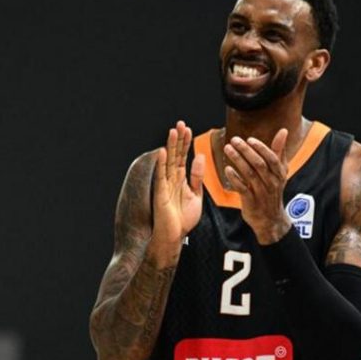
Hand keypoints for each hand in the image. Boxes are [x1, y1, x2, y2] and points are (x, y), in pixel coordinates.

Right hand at [150, 121, 204, 257]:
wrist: (175, 236)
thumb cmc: (184, 219)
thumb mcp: (196, 195)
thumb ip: (197, 177)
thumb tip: (200, 156)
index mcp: (181, 179)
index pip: (183, 156)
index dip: (186, 143)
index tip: (188, 129)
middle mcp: (172, 179)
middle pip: (175, 155)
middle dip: (179, 139)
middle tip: (181, 123)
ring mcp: (165, 185)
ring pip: (168, 161)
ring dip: (170, 146)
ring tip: (173, 131)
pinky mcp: (160, 193)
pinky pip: (161, 176)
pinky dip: (161, 163)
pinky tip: (163, 151)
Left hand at [223, 129, 291, 243]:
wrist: (270, 219)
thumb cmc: (273, 191)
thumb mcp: (280, 172)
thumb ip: (280, 151)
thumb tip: (283, 131)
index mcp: (279, 174)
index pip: (272, 158)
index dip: (261, 148)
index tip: (250, 139)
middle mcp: (271, 182)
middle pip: (259, 164)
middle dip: (246, 151)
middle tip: (234, 140)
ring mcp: (261, 192)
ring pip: (249, 174)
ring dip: (238, 160)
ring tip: (228, 149)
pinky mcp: (251, 202)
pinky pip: (242, 188)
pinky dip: (235, 178)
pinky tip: (227, 169)